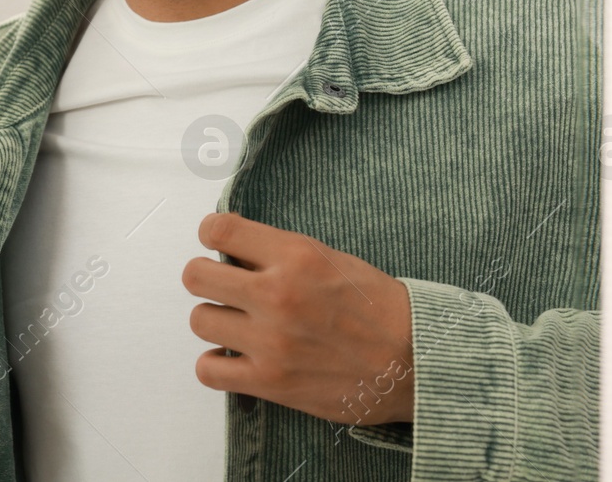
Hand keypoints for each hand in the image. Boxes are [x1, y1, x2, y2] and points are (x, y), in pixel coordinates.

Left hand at [182, 212, 414, 426]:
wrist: (415, 362)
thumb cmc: (379, 308)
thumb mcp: (330, 258)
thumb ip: (280, 252)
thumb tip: (232, 245)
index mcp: (295, 257)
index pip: (219, 229)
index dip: (211, 233)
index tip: (217, 241)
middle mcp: (277, 296)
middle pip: (195, 276)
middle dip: (207, 276)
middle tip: (225, 285)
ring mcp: (270, 342)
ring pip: (200, 320)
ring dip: (215, 320)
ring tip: (237, 323)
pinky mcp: (271, 382)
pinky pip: (208, 370)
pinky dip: (215, 365)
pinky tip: (234, 357)